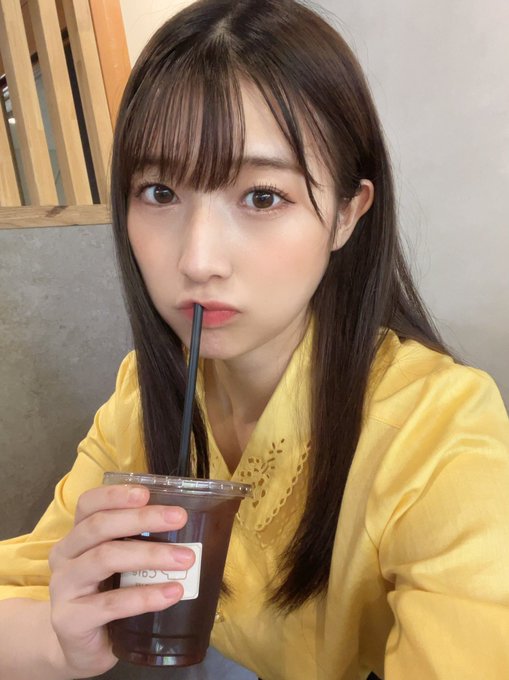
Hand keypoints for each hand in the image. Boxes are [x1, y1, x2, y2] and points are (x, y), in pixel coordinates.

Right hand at [48, 484, 194, 677]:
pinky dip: (145, 596)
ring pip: (106, 558)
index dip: (115, 495)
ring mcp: (64, 588)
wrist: (81, 651)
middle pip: (99, 526)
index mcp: (76, 536)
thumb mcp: (117, 565)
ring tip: (186, 559)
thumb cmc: (106, 597)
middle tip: (180, 518)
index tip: (146, 493)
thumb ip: (137, 544)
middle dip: (142, 519)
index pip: (88, 504)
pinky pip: (111, 604)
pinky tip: (172, 593)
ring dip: (150, 555)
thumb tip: (186, 524)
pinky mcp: (70, 620)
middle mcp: (65, 556)